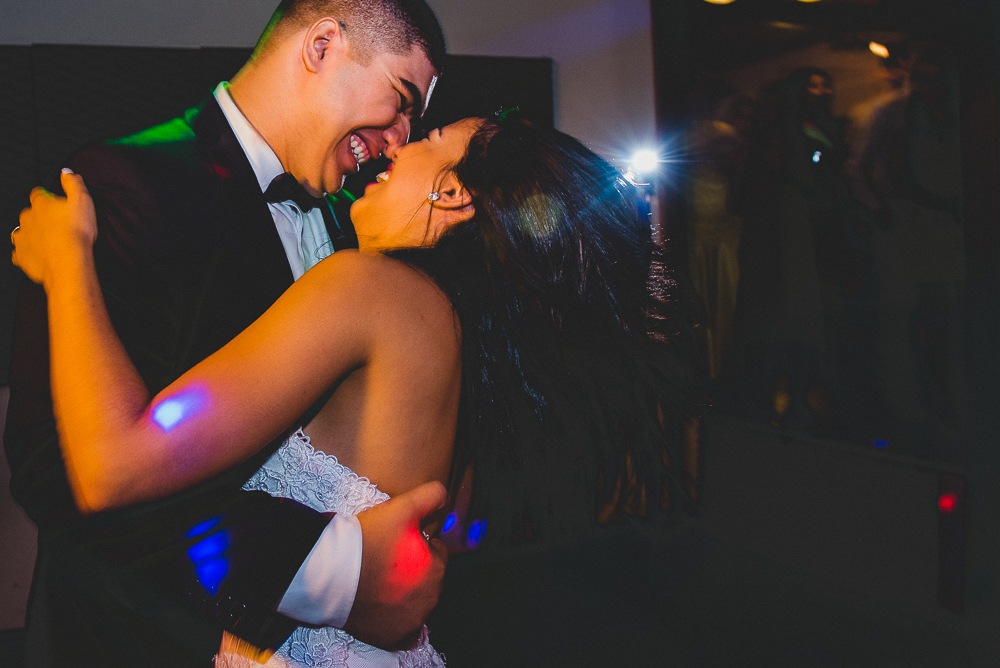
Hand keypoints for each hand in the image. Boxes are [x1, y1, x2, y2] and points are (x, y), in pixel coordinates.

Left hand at [12, 170, 96, 286]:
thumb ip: (73, 183)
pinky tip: (39, 255)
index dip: (48, 198)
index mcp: (41, 203)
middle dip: (40, 217)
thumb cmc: (77, 232)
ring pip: (22, 231)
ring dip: (32, 234)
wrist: (69, 262)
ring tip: (49, 241)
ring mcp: (22, 237)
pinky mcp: (22, 256)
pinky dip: (27, 253)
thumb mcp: (83, 200)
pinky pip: (20, 253)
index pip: (39, 194)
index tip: (57, 205)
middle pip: (30, 213)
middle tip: (58, 226)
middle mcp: (27, 218)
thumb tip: (66, 172)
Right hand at [344, 481, 448, 649]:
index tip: (399, 543)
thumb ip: (429, 497)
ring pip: (414, 603)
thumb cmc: (366, 542)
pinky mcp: (392, 637)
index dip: (418, 545)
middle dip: (412, 570)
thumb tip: (443, 495)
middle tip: (387, 560)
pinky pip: (402, 630)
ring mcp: (411, 621)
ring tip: (379, 579)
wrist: (329, 574)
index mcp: (435, 569)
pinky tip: (381, 604)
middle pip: (426, 579)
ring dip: (404, 592)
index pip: (436, 553)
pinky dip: (395, 619)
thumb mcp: (401, 508)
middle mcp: (429, 599)